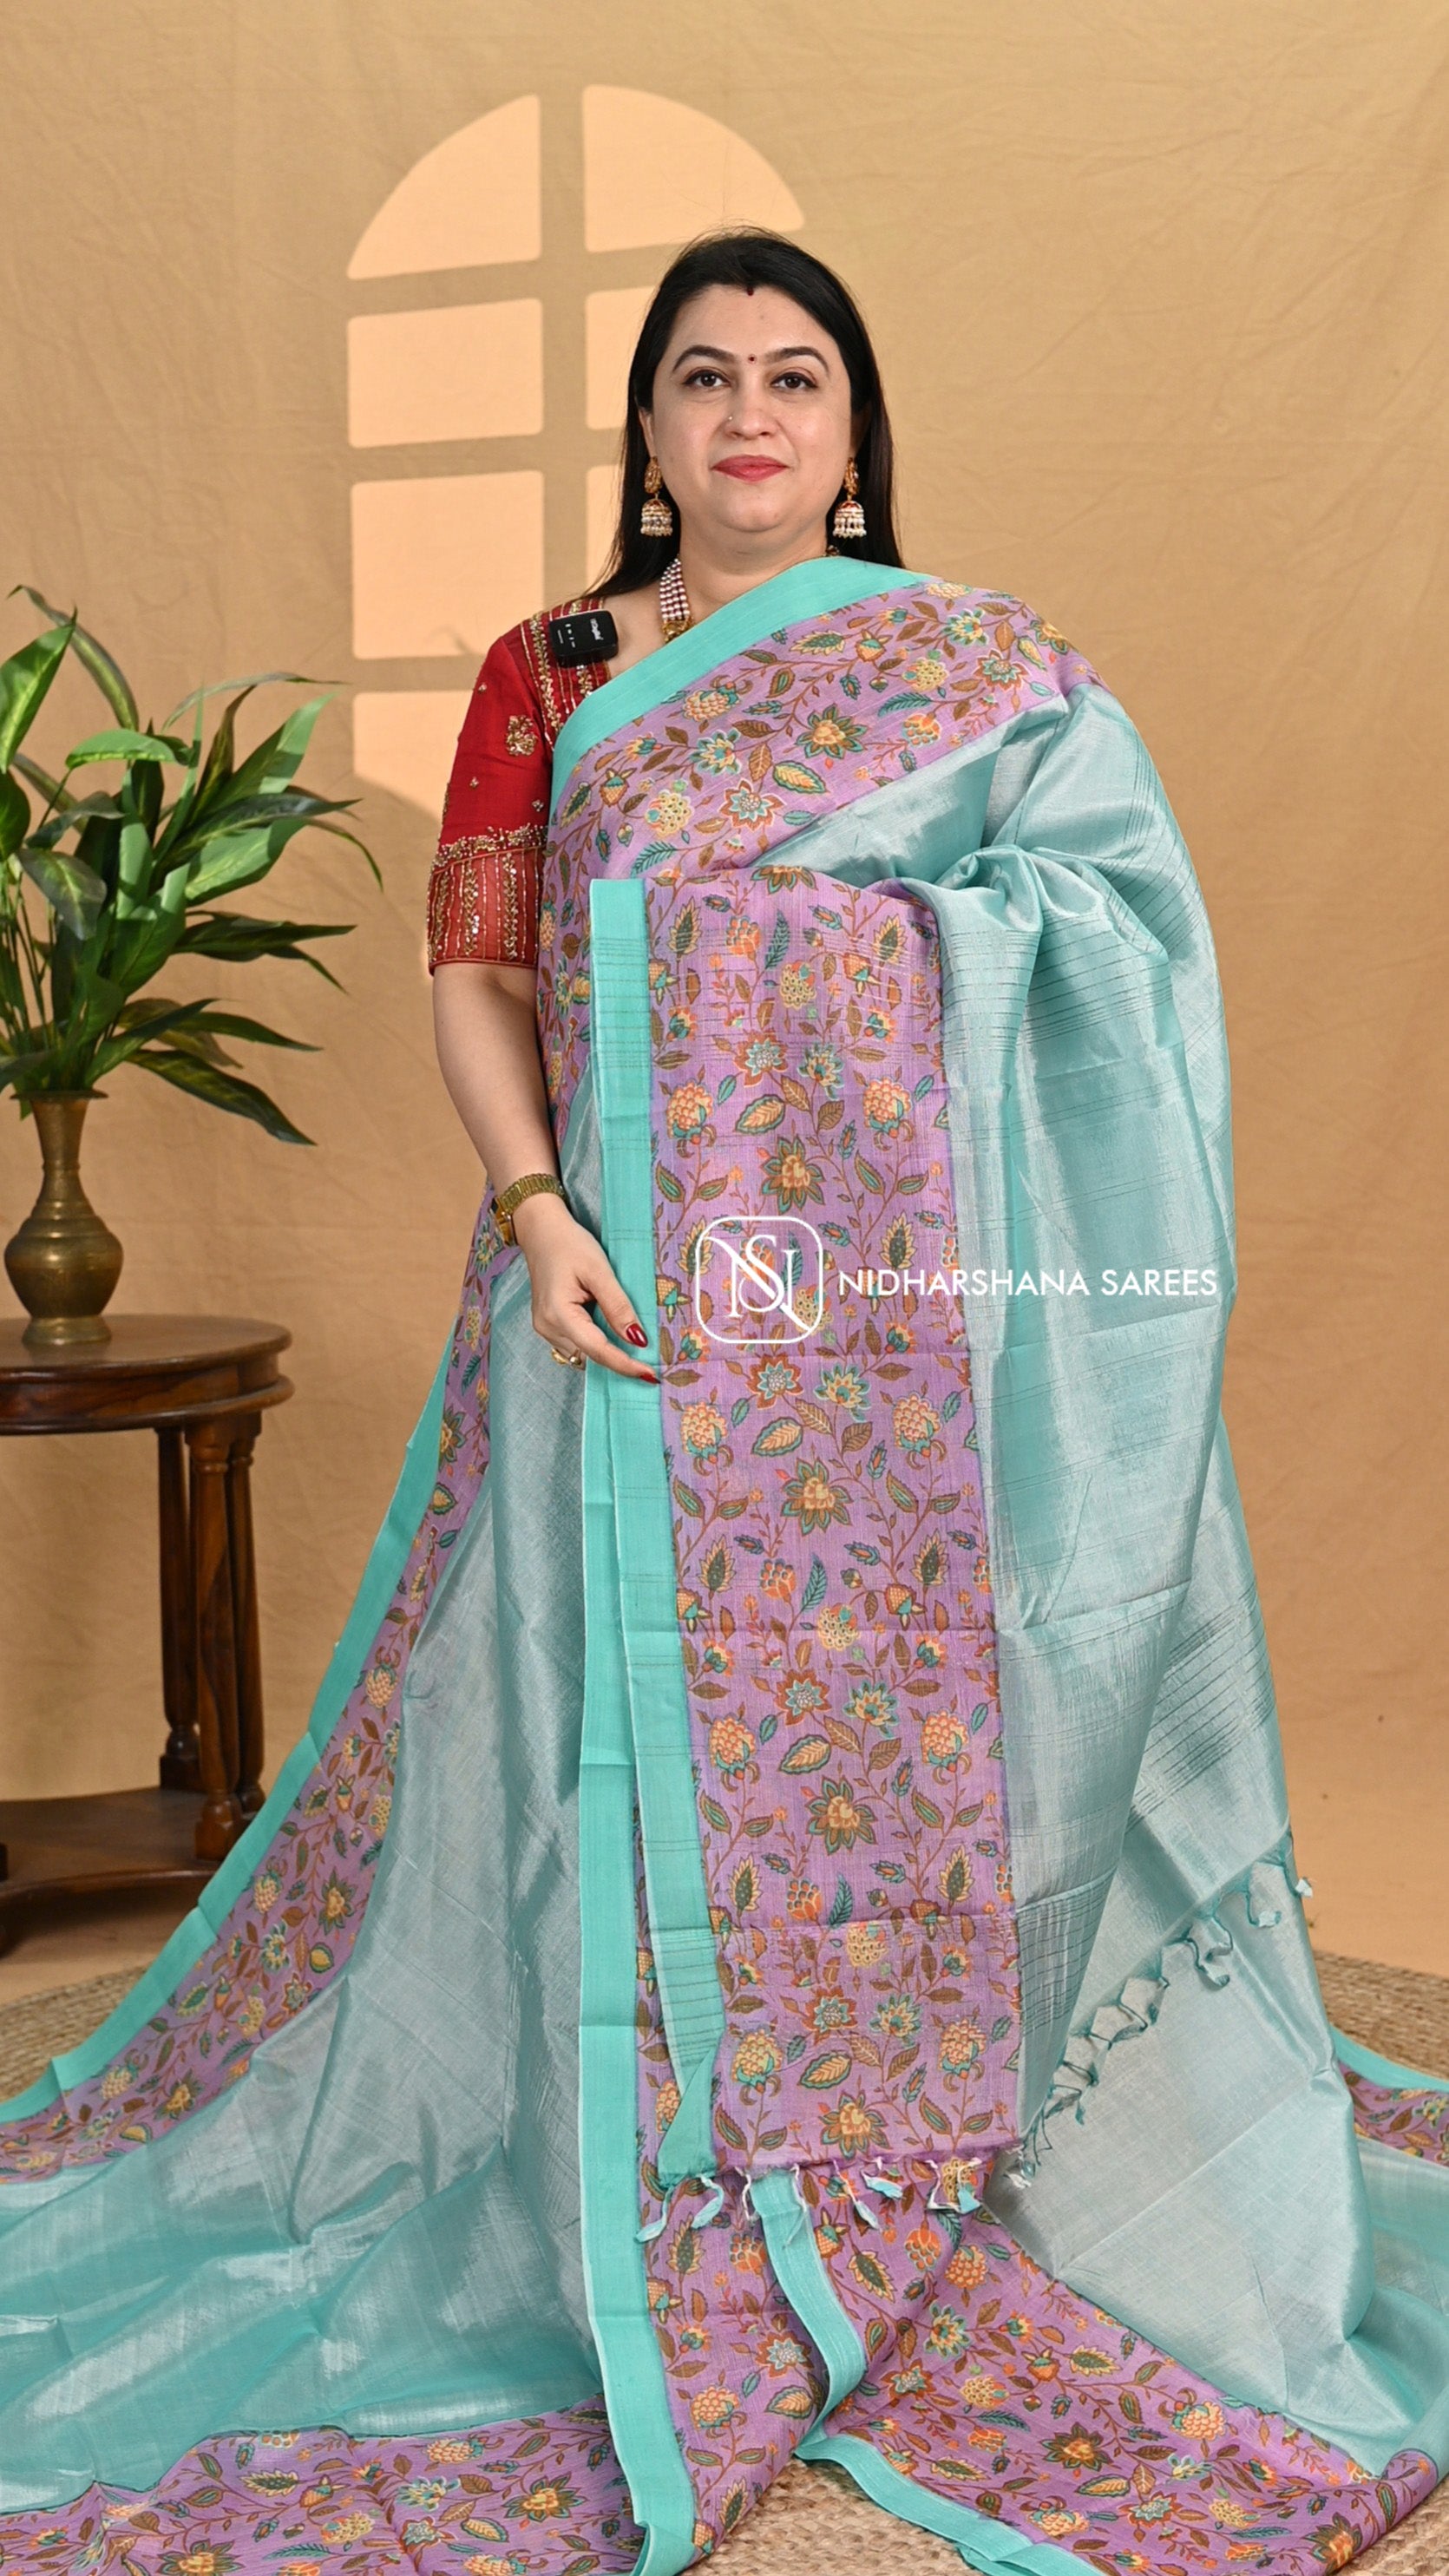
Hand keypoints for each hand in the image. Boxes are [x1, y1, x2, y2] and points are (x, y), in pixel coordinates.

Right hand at [511, 1191, 658, 1380]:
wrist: (542, 1231)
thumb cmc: (570, 1245)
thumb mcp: (600, 1271)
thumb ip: (618, 1307)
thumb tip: (638, 1340)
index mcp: (558, 1314)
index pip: (598, 1350)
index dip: (625, 1364)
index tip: (650, 1374)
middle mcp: (547, 1327)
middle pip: (589, 1357)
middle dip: (618, 1361)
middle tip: (649, 1364)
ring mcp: (545, 1328)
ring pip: (583, 1354)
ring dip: (607, 1352)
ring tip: (634, 1345)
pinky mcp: (548, 1325)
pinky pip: (576, 1344)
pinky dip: (596, 1343)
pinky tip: (612, 1333)